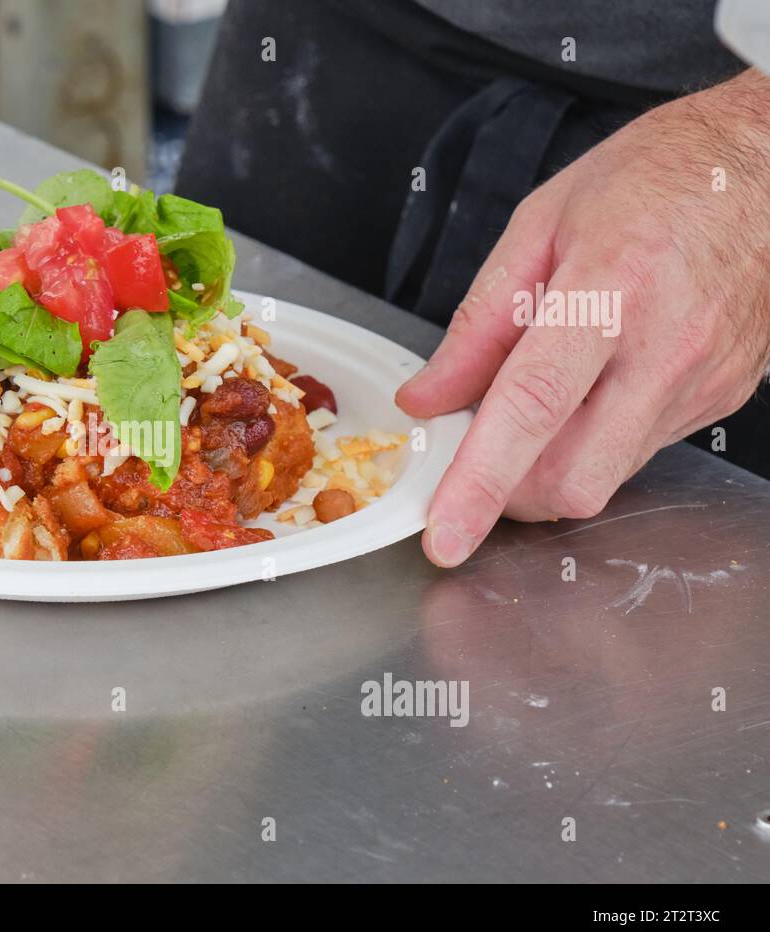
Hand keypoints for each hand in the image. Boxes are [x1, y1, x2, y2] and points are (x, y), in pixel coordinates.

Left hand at [397, 68, 769, 567]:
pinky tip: (594, 387)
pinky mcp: (720, 400)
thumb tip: (428, 399)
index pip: (532, 409)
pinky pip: (636, 452)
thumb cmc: (656, 178)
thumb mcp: (541, 224)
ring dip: (552, 465)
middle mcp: (664, 350)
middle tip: (481, 450)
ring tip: (544, 396)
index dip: (480, 483)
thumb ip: (477, 324)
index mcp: (609, 291)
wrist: (767, 164)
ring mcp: (700, 383)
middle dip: (510, 491)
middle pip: (572, 478)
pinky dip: (594, 442)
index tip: (445, 535)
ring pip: (605, 477)